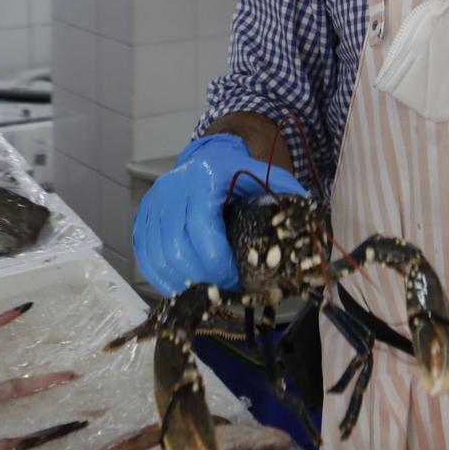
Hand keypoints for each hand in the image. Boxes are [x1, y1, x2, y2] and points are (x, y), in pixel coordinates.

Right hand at [132, 133, 306, 296]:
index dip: (216, 262)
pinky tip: (185, 287)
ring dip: (182, 283)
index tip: (234, 280)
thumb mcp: (264, 176)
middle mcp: (171, 188)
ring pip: (157, 257)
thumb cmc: (238, 172)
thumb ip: (284, 197)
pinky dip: (164, 279)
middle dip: (201, 278)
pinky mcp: (141, 220)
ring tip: (206, 292)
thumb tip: (307, 230)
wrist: (207, 158)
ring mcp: (151, 205)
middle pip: (176, 248)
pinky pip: (146, 258)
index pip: (201, 229)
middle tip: (223, 291)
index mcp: (203, 178)